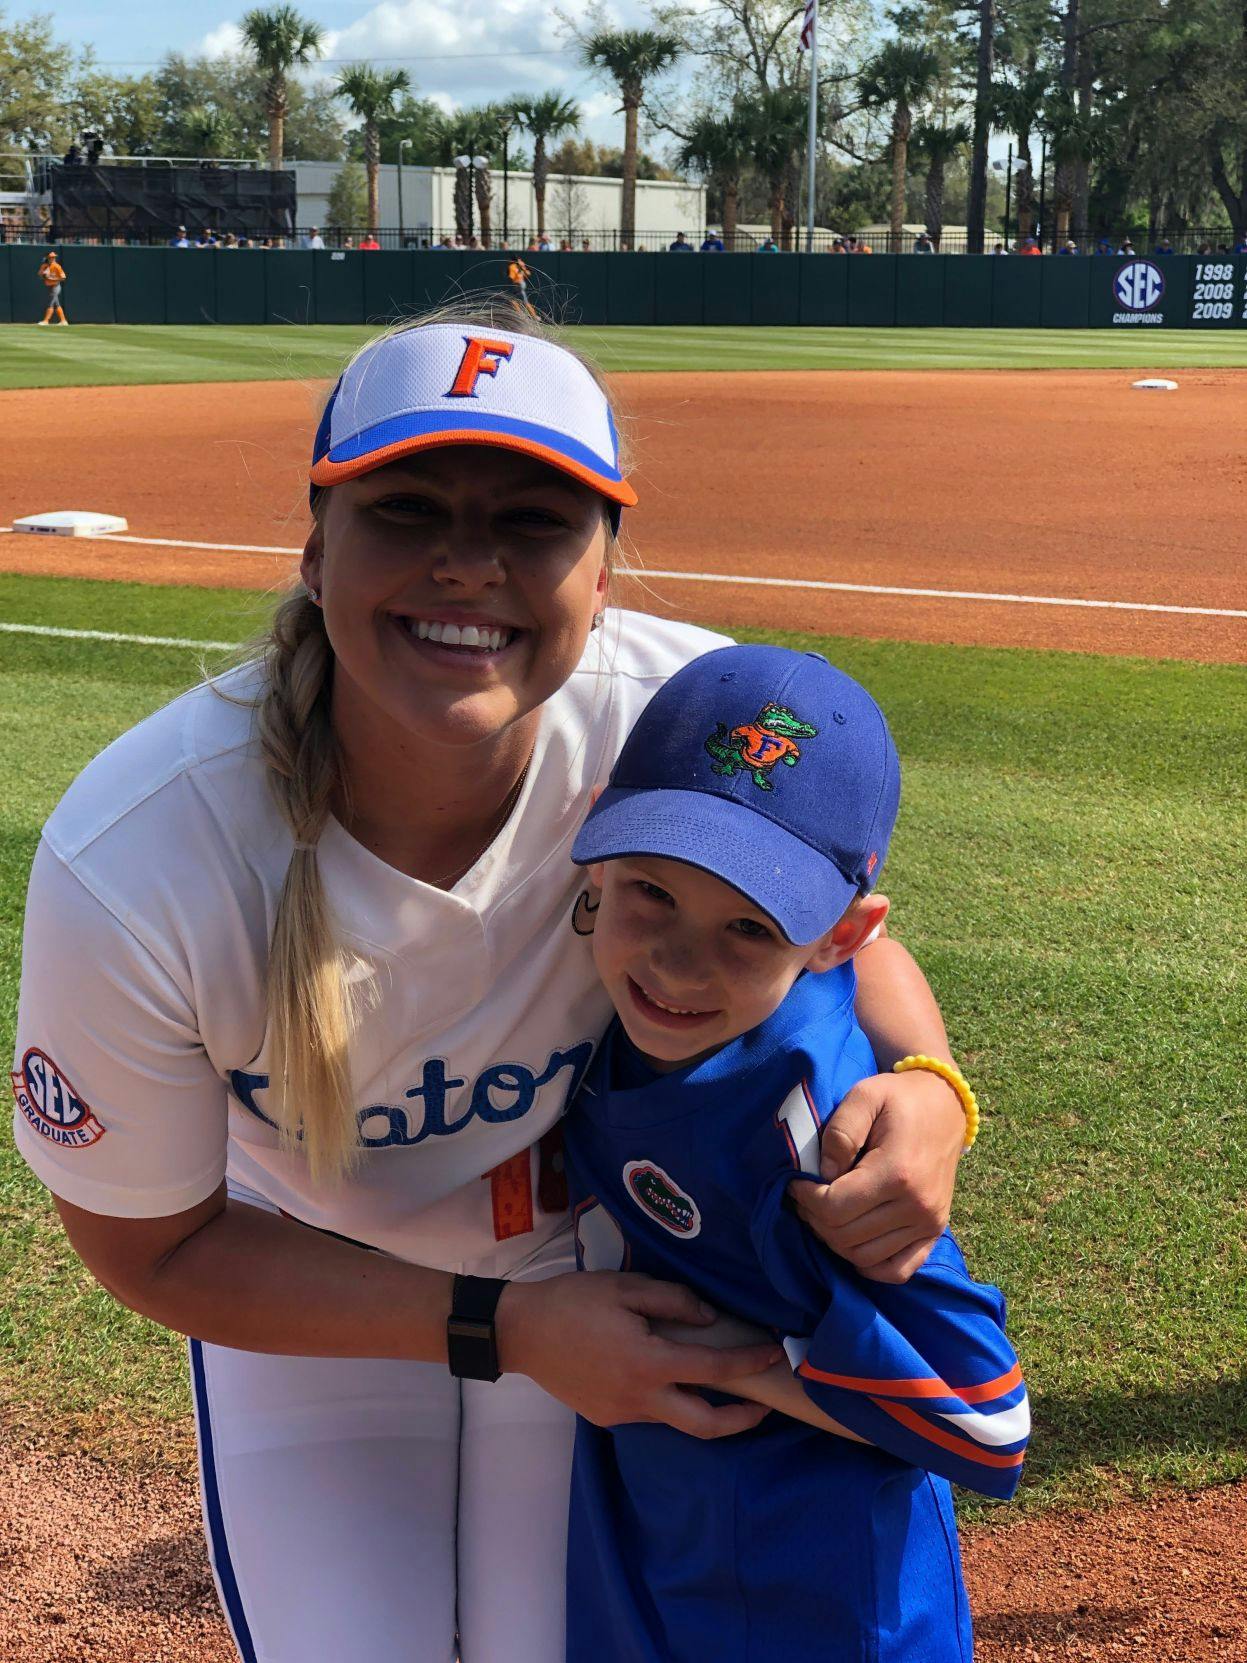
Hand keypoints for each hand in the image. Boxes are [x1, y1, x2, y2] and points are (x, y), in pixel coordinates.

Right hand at [496, 1271, 782, 1437]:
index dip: (748, 1363)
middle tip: (765, 1406)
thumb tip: (710, 1321)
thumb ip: (673, 1301)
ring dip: (702, 1408)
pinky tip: (666, 1378)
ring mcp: (622, 1413)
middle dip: (742, 1421)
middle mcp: (640, 1398)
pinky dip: (668, 1400)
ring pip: (675, 1419)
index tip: (773, 1354)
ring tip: (718, 1386)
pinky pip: (649, 1413)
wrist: (521, 1332)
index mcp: (648, 1363)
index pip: (713, 1370)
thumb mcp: (626, 1287)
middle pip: (705, 1425)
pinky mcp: (606, 1417)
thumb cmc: (573, 1301)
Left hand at [788, 1067, 964, 1283]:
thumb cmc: (900, 1099)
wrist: (946, 1107)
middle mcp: (917, 1206)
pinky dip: (870, 1266)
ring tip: (825, 1212)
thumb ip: (839, 1132)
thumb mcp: (865, 1096)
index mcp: (897, 1172)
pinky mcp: (934, 1232)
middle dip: (815, 1218)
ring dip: (834, 1240)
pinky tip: (853, 1242)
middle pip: (845, 1236)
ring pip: (864, 1256)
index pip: (834, 1208)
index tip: (796, 1182)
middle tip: (806, 1196)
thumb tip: (823, 1174)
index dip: (805, 1198)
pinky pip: (897, 1270)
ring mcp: (929, 1223)